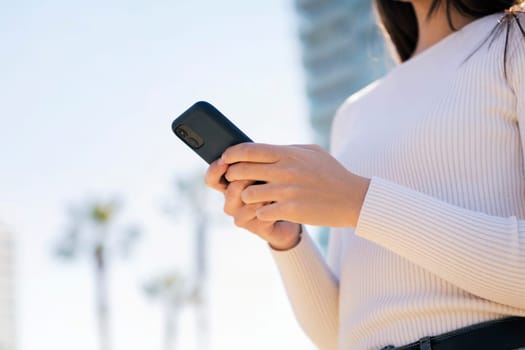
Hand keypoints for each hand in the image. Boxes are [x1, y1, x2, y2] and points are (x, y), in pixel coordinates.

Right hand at [205, 157, 301, 249]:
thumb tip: (246, 148)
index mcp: (230, 185)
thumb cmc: (276, 185)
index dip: (215, 170)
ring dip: (258, 192)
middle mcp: (232, 202)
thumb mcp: (264, 169)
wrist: (293, 210)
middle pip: (228, 190)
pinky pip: (257, 215)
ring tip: (271, 186)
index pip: (212, 178)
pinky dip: (268, 205)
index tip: (224, 161)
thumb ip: (252, 160)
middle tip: (259, 174)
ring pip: (243, 202)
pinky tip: (278, 199)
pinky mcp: (256, 227)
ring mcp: (242, 216)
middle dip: (244, 179)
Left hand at [222, 143, 369, 226]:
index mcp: (288, 154)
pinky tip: (268, 212)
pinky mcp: (291, 210)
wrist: (353, 198)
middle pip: (242, 171)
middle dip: (232, 176)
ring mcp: (287, 191)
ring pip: (248, 194)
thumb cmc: (332, 174)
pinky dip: (262, 213)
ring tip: (254, 199)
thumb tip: (265, 150)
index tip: (226, 158)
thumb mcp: (312, 153)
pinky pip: (261, 213)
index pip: (249, 150)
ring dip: (247, 198)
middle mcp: (285, 170)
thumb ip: (287, 150)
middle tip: (233, 180)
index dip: (232, 154)